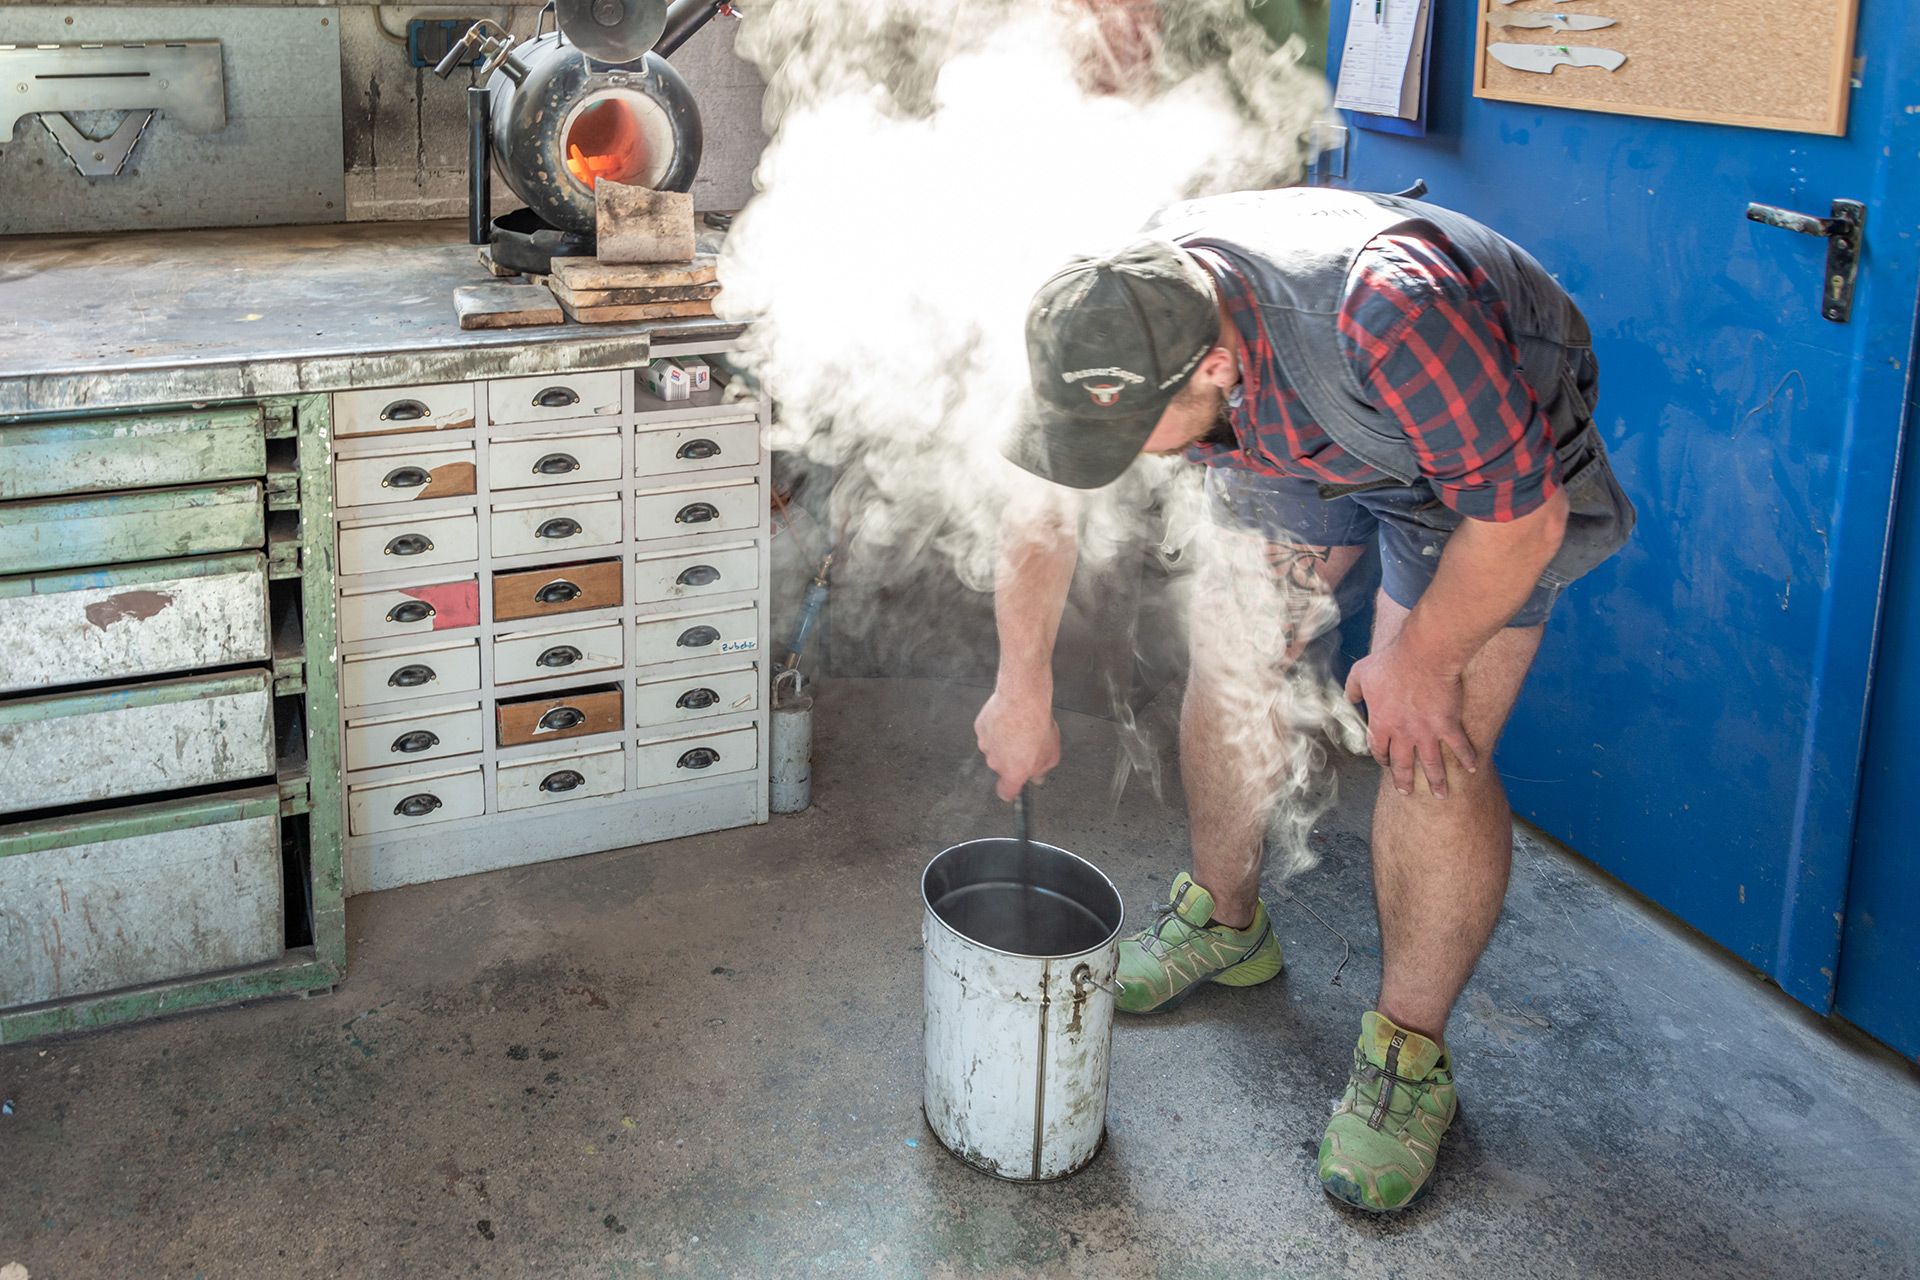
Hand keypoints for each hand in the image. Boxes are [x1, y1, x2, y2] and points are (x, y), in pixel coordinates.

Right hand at [974, 688, 1061, 802]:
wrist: (1022, 700)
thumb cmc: (1037, 725)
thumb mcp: (1051, 755)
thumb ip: (1042, 770)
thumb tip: (1037, 776)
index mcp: (1013, 772)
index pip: (1006, 793)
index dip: (1010, 791)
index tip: (1014, 787)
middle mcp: (996, 762)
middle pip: (1002, 767)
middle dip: (1012, 759)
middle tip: (1026, 745)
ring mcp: (986, 745)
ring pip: (995, 749)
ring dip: (1004, 743)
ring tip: (1019, 729)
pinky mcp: (980, 729)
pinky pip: (989, 733)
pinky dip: (997, 729)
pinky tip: (1009, 720)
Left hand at [1343, 641, 1478, 797]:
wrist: (1423, 656)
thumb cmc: (1391, 662)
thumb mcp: (1361, 672)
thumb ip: (1352, 689)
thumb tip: (1349, 698)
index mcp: (1381, 724)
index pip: (1379, 749)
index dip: (1383, 759)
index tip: (1387, 765)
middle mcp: (1403, 734)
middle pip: (1403, 764)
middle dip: (1405, 781)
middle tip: (1407, 793)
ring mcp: (1427, 732)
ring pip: (1431, 764)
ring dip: (1437, 781)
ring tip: (1441, 795)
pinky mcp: (1448, 724)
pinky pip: (1459, 746)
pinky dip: (1467, 759)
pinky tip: (1473, 770)